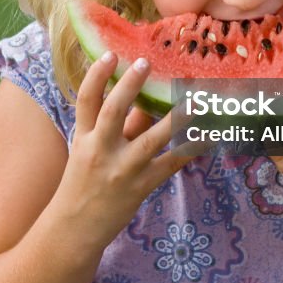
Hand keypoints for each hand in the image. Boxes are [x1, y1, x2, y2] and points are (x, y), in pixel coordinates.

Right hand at [59, 53, 186, 249]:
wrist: (74, 229)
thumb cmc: (83, 183)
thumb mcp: (90, 149)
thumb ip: (118, 126)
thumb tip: (146, 100)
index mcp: (84, 137)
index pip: (86, 100)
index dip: (96, 75)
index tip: (109, 54)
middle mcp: (100, 150)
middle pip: (113, 111)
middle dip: (130, 86)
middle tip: (146, 62)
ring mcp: (122, 169)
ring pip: (150, 139)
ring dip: (175, 118)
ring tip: (194, 98)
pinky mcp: (140, 186)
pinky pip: (170, 163)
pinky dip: (190, 149)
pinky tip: (208, 135)